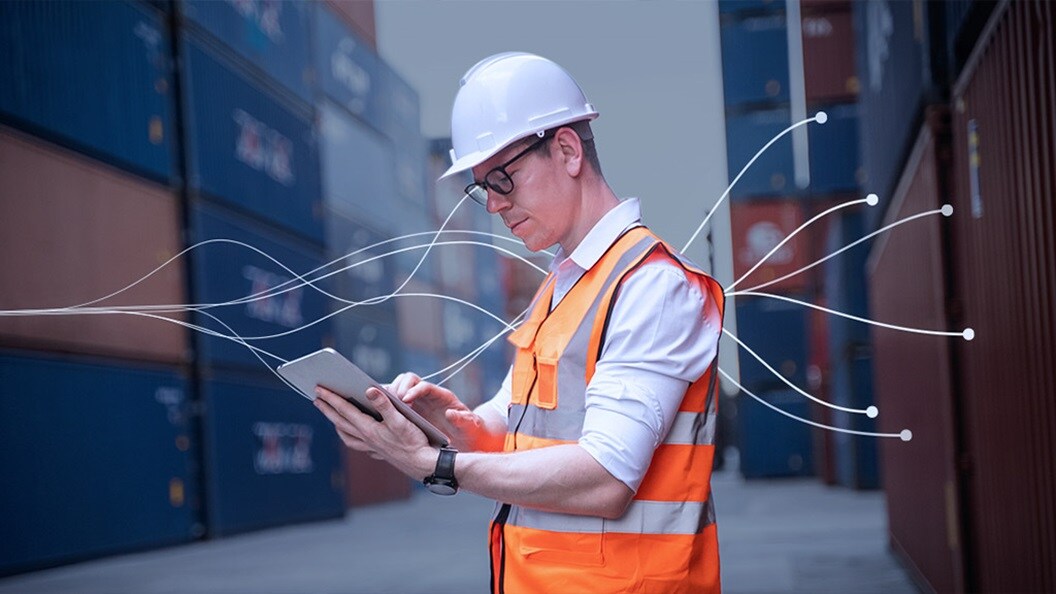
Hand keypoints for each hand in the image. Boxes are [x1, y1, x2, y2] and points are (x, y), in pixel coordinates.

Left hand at [313, 386, 434, 479]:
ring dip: (335, 423)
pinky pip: (356, 443)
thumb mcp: (401, 420)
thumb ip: (384, 404)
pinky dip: (348, 436)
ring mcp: (371, 446)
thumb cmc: (414, 441)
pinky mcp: (377, 451)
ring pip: (346, 434)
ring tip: (330, 415)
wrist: (423, 464)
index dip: (331, 398)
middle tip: (316, 398)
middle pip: (340, 421)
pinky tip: (351, 433)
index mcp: (369, 428)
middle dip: (327, 409)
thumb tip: (369, 389)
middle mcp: (366, 438)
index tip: (319, 389)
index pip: (345, 410)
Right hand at [389, 372, 502, 451]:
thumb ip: (463, 420)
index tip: (405, 400)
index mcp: (442, 396)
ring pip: (398, 389)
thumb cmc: (471, 429)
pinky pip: (394, 403)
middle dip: (397, 388)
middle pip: (408, 380)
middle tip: (389, 402)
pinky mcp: (410, 411)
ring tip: (378, 407)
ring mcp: (418, 401)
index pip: (425, 386)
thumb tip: (451, 414)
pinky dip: (384, 405)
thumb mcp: (471, 426)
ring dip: (387, 395)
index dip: (414, 390)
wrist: (468, 437)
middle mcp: (428, 395)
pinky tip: (377, 416)